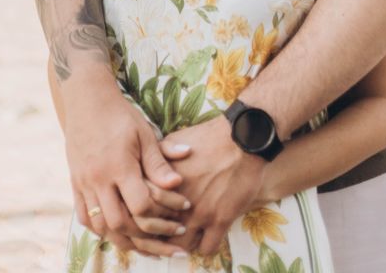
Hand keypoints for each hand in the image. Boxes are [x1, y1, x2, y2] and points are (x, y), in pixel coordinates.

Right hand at [64, 74, 186, 254]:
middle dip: (147, 237)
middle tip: (169, 241)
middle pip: (120, 223)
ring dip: (124, 239)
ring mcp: (84, 184)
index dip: (164, 213)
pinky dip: (102, 230)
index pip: (140, 204)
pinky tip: (119, 232)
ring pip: (101, 226)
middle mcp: (98, 179)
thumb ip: (159, 161)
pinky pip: (85, 218)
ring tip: (148, 245)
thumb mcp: (144, 133)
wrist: (86, 100)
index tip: (183, 211)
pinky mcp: (76, 184)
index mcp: (118, 165)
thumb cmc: (120, 115)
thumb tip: (179, 182)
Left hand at [158, 116, 267, 255]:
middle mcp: (177, 201)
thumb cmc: (207, 137)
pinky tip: (206, 234)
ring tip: (188, 232)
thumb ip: (156, 158)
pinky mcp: (220, 220)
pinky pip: (207, 249)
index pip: (144, 211)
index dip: (147, 215)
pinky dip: (205, 246)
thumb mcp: (173, 140)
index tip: (154, 214)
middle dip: (162, 232)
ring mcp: (199, 213)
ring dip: (183, 242)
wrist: (241, 140)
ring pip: (182, 245)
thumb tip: (147, 169)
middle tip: (170, 226)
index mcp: (163, 183)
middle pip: (160, 232)